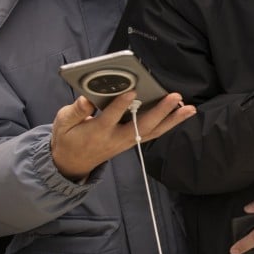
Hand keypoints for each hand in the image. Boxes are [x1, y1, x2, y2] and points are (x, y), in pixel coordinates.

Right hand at [50, 91, 194, 179]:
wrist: (72, 163)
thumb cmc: (68, 138)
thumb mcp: (63, 123)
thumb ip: (76, 111)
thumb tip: (86, 99)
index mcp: (97, 131)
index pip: (111, 117)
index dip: (121, 104)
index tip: (132, 91)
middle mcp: (116, 138)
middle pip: (141, 126)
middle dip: (160, 111)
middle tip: (174, 97)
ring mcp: (126, 142)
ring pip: (153, 131)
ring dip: (172, 120)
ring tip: (189, 108)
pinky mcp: (132, 142)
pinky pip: (153, 133)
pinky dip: (169, 123)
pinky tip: (182, 114)